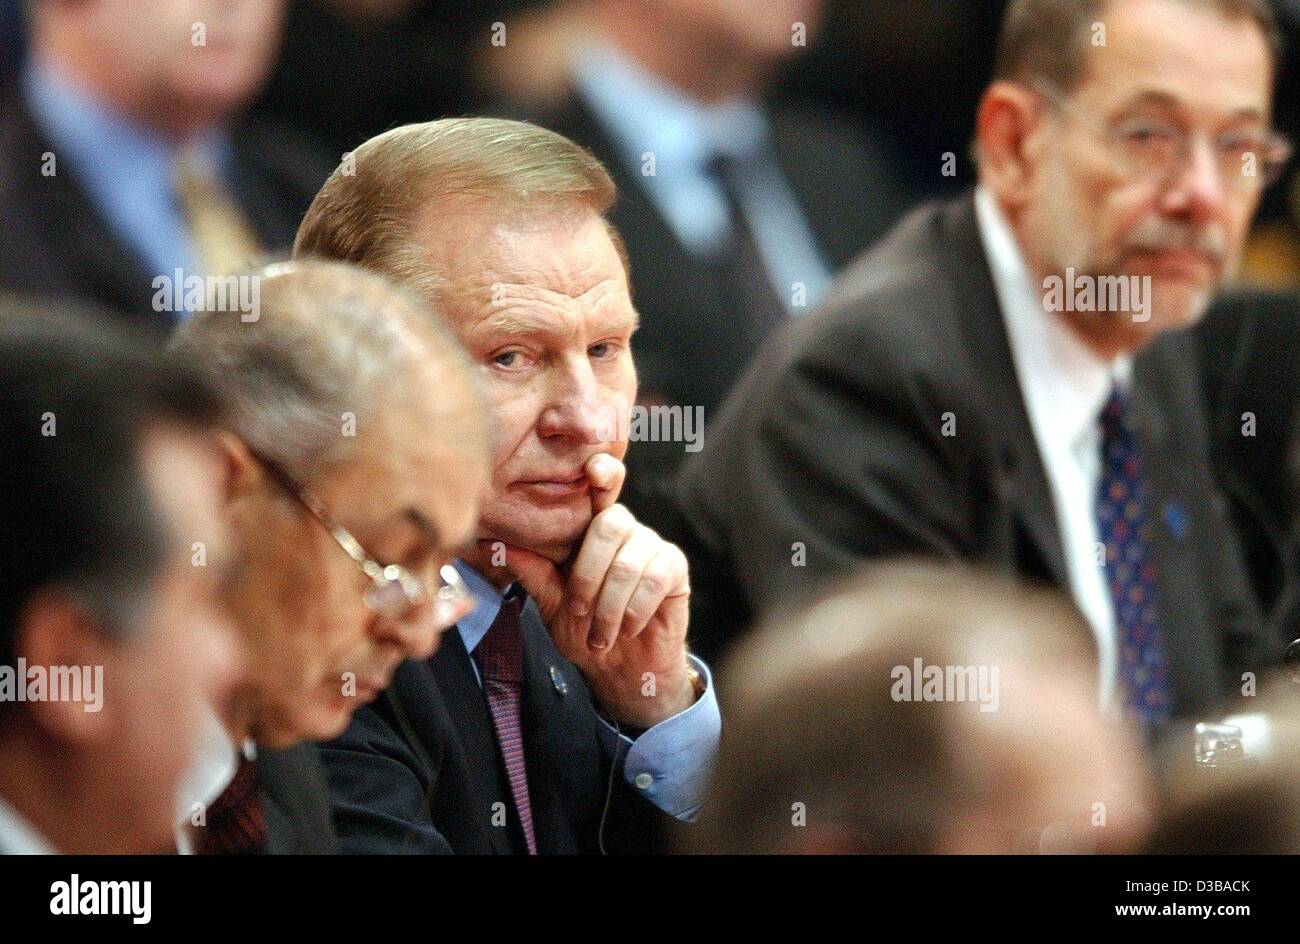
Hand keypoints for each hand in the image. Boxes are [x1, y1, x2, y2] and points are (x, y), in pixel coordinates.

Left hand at [499, 454, 695, 728]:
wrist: (622, 670)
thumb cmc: (586, 631)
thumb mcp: (552, 603)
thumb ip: (533, 571)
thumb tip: (494, 543)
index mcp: (593, 531)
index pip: (601, 489)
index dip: (603, 473)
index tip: (595, 468)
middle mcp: (625, 530)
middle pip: (612, 523)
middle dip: (588, 574)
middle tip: (578, 610)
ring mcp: (653, 546)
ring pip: (629, 563)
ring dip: (608, 607)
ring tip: (601, 635)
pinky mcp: (675, 569)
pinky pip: (654, 580)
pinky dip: (634, 611)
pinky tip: (627, 629)